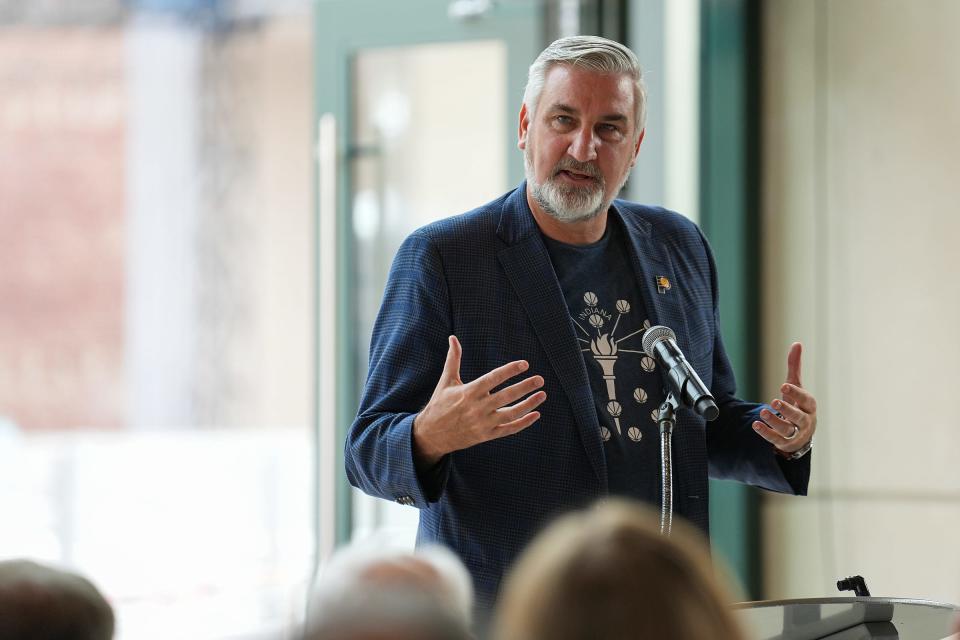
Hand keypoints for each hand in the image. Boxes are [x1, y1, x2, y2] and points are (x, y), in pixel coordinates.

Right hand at [412, 335, 546, 466]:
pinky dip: (523, 423)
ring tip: (542, 394)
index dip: (510, 370)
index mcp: (468, 392)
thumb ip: (453, 359)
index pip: (494, 378)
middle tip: (540, 379)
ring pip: (511, 414)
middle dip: (525, 387)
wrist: (431, 435)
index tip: (524, 364)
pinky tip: (536, 414)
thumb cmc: (440, 404)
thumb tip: (453, 338)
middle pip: (507, 396)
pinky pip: (509, 429)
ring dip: (529, 404)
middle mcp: (477, 408)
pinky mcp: (486, 436)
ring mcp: (483, 423)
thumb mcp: (446, 381)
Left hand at [753, 342, 816, 454]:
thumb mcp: (796, 385)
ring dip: (774, 421)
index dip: (796, 393)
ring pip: (787, 429)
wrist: (801, 433)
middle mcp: (805, 421)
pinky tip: (755, 425)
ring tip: (762, 412)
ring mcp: (796, 434)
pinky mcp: (784, 443)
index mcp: (809, 406)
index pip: (806, 400)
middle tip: (774, 401)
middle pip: (798, 417)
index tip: (784, 385)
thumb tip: (797, 343)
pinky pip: (776, 439)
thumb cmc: (797, 404)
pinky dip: (766, 433)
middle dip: (787, 409)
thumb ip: (794, 367)